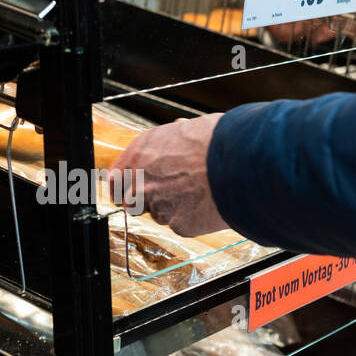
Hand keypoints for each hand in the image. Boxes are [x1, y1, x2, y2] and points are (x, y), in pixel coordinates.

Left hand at [110, 112, 229, 236]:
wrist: (240, 163)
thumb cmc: (218, 141)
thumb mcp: (188, 129)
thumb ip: (173, 138)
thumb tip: (178, 130)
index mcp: (140, 153)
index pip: (114, 177)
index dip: (123, 183)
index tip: (129, 186)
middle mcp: (142, 181)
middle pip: (129, 202)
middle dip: (144, 201)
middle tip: (166, 194)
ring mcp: (158, 206)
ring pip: (157, 214)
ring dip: (172, 208)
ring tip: (197, 193)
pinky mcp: (177, 225)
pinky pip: (180, 224)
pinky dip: (191, 218)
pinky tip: (206, 204)